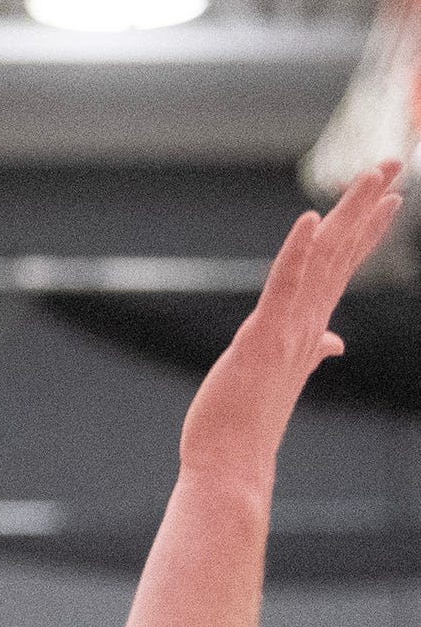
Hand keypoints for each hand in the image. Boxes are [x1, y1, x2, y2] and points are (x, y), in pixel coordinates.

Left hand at [181, 163, 403, 483]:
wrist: (232, 460)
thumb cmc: (248, 419)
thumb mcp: (283, 372)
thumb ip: (310, 350)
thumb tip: (333, 342)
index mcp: (307, 324)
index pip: (341, 267)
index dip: (364, 230)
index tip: (387, 197)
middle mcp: (306, 321)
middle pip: (341, 252)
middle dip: (366, 208)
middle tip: (395, 166)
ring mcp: (288, 328)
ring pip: (324, 261)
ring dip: (347, 217)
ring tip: (373, 178)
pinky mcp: (263, 336)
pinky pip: (284, 286)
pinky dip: (298, 252)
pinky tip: (310, 220)